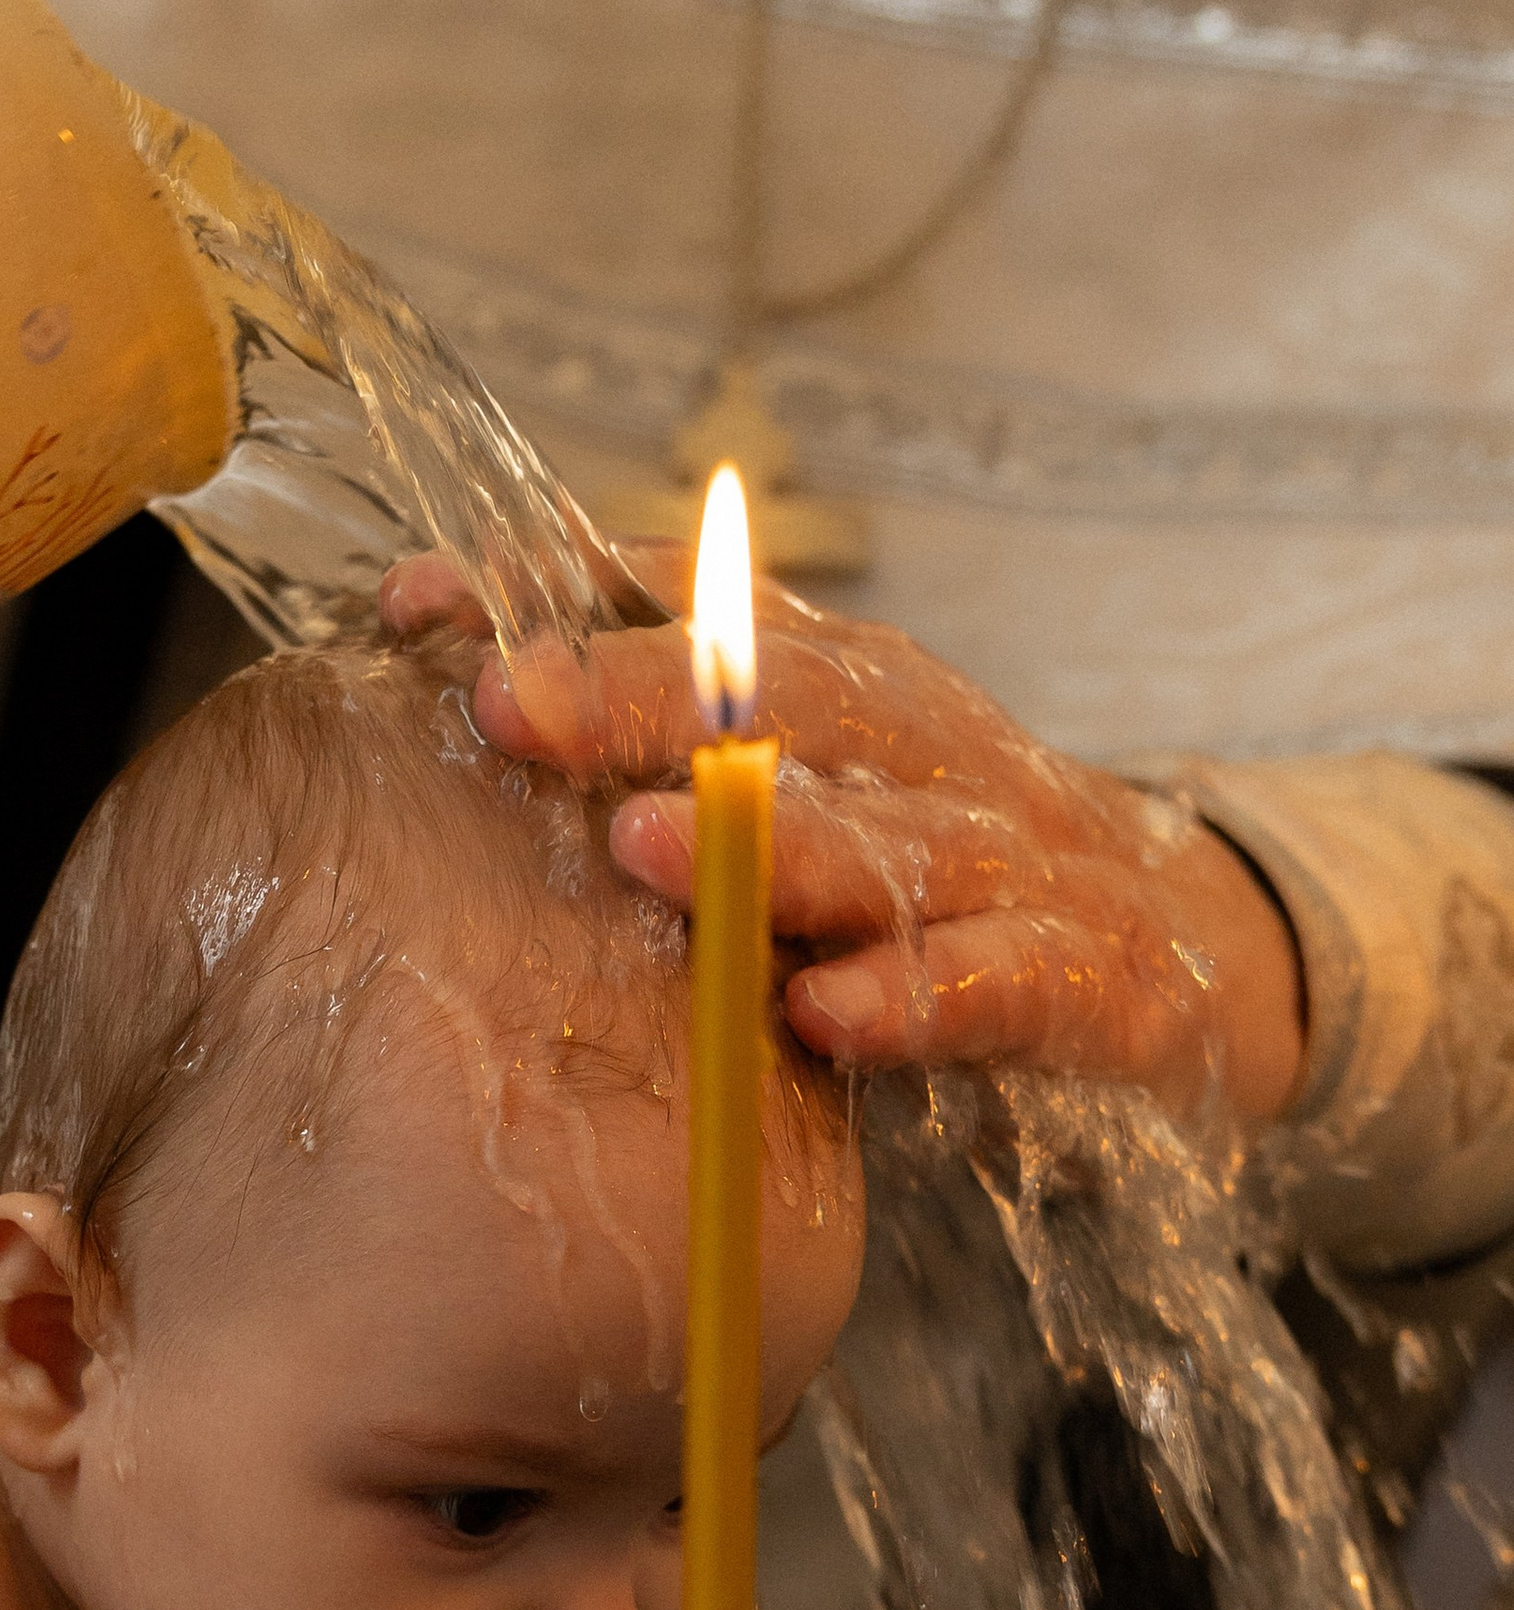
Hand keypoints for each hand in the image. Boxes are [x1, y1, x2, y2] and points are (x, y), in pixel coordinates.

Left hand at [380, 556, 1304, 1120]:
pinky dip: (922, 992)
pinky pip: (1003, 983)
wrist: (1193, 951)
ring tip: (642, 847)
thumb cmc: (944, 859)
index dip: (566, 596)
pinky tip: (830, 1012)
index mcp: (856, 681)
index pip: (705, 610)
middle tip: (511, 702)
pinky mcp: (1094, 978)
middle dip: (644, 693)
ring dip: (767, 842)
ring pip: (892, 839)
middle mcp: (934, 746)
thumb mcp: (819, 777)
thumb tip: (462, 663)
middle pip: (791, 702)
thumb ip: (669, 736)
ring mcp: (1019, 860)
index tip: (416, 603)